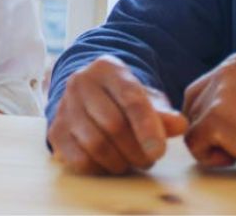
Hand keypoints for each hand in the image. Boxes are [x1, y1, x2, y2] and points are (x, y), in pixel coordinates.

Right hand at [46, 55, 187, 174]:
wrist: (90, 98)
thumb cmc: (123, 100)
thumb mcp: (146, 99)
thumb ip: (163, 113)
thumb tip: (179, 125)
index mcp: (107, 68)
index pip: (130, 98)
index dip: (147, 127)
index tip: (159, 151)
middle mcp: (80, 82)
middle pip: (113, 124)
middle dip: (136, 149)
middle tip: (150, 159)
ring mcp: (64, 106)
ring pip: (96, 144)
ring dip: (120, 162)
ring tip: (133, 162)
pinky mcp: (56, 131)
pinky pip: (79, 158)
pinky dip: (101, 168)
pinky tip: (112, 164)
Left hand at [182, 52, 235, 167]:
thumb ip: (227, 93)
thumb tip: (192, 110)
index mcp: (235, 62)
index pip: (199, 89)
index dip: (207, 115)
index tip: (230, 128)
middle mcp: (224, 72)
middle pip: (191, 105)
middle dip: (204, 128)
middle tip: (232, 141)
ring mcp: (218, 94)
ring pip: (192, 125)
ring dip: (210, 143)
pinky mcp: (214, 118)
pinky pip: (194, 143)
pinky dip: (208, 156)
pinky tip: (233, 155)